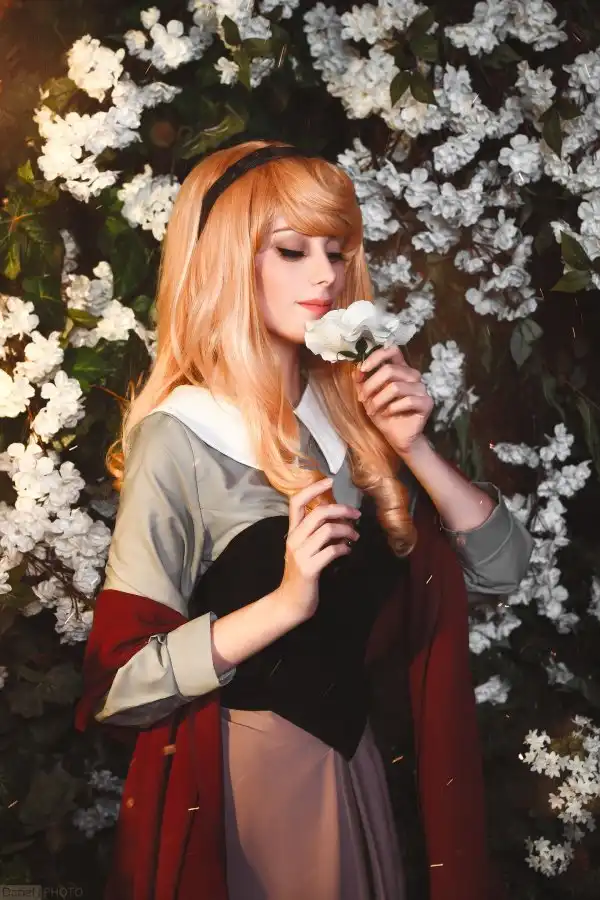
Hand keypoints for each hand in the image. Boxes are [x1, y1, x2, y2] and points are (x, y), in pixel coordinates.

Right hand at [278, 478, 360, 621]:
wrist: (289, 603)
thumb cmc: (300, 576)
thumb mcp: (303, 550)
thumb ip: (314, 534)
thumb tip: (336, 518)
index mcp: (292, 532)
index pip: (296, 502)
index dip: (313, 489)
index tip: (330, 481)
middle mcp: (294, 539)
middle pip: (319, 513)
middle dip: (342, 510)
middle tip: (356, 514)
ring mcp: (300, 554)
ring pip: (328, 530)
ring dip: (347, 530)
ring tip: (355, 536)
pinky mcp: (309, 569)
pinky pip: (332, 551)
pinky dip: (344, 548)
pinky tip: (348, 551)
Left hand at [354, 345, 432, 454]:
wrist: (397, 437)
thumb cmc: (383, 414)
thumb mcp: (368, 397)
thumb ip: (362, 382)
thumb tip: (355, 369)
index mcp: (400, 369)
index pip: (392, 351)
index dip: (376, 357)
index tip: (362, 370)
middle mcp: (413, 375)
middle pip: (389, 369)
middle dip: (370, 385)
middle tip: (362, 398)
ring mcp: (421, 388)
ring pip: (395, 387)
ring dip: (378, 400)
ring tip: (371, 410)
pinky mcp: (427, 403)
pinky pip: (407, 401)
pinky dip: (392, 408)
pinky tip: (387, 414)